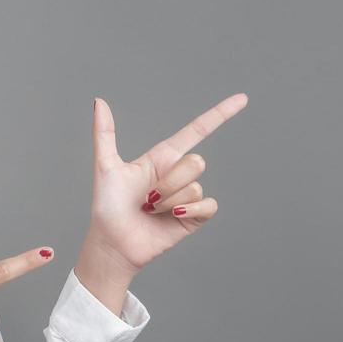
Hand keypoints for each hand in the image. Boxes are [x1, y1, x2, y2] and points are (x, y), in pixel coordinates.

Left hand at [84, 93, 248, 275]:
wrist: (113, 243)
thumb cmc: (107, 206)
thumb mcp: (105, 167)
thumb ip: (104, 133)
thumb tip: (100, 102)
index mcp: (162, 157)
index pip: (197, 131)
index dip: (220, 114)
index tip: (242, 99)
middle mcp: (178, 174)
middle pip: (195, 162)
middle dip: (168, 182)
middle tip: (146, 198)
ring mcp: (188, 195)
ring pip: (195, 186)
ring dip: (169, 201)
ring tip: (150, 211)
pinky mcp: (194, 215)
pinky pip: (208, 204)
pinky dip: (190, 209)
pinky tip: (172, 216)